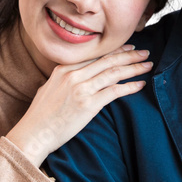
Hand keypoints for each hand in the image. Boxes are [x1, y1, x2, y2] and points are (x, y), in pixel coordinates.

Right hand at [5, 46, 151, 165]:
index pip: (94, 55)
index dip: (114, 50)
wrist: (34, 133)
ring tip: (147, 64)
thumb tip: (73, 77)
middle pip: (107, 60)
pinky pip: (114, 91)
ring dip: (133, 67)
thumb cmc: (40, 116)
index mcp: (63, 68)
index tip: (128, 47)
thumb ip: (63, 79)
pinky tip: (140, 84)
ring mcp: (81, 89)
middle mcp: (73, 75)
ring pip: (113, 72)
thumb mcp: (48, 88)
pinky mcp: (88, 105)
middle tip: (144, 52)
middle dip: (129, 54)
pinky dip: (129, 87)